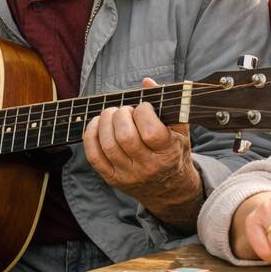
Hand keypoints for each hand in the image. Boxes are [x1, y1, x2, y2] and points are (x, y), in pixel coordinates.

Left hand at [83, 78, 202, 226]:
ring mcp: (128, 175)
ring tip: (112, 114)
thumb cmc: (174, 151)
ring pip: (108, 145)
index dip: (143, 112)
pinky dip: (90, 136)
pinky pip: (94, 157)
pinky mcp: (113, 179)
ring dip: (105, 122)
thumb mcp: (179, 130)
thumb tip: (147, 82)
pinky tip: (97, 124)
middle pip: (125, 137)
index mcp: (168, 153)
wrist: (170, 190)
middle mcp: (148, 167)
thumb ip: (168, 104)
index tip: (144, 107)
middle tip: (125, 110)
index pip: (151, 132)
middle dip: (121, 115)